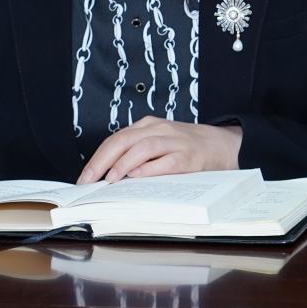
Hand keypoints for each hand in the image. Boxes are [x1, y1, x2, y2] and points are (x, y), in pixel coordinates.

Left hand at [77, 117, 242, 184]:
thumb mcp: (158, 144)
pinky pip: (165, 162)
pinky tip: (137, 178)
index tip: (84, 178)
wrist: (222, 145)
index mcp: (148, 126)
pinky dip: (149, 170)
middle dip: (102, 162)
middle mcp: (159, 130)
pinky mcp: (188, 157)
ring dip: (123, 164)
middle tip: (89, 181)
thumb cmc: (185, 148)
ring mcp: (175, 142)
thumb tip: (106, 176)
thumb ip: (136, 154)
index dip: (97, 158)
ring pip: (142, 148)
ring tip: (110, 180)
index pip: (116, 139)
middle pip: (124, 141)